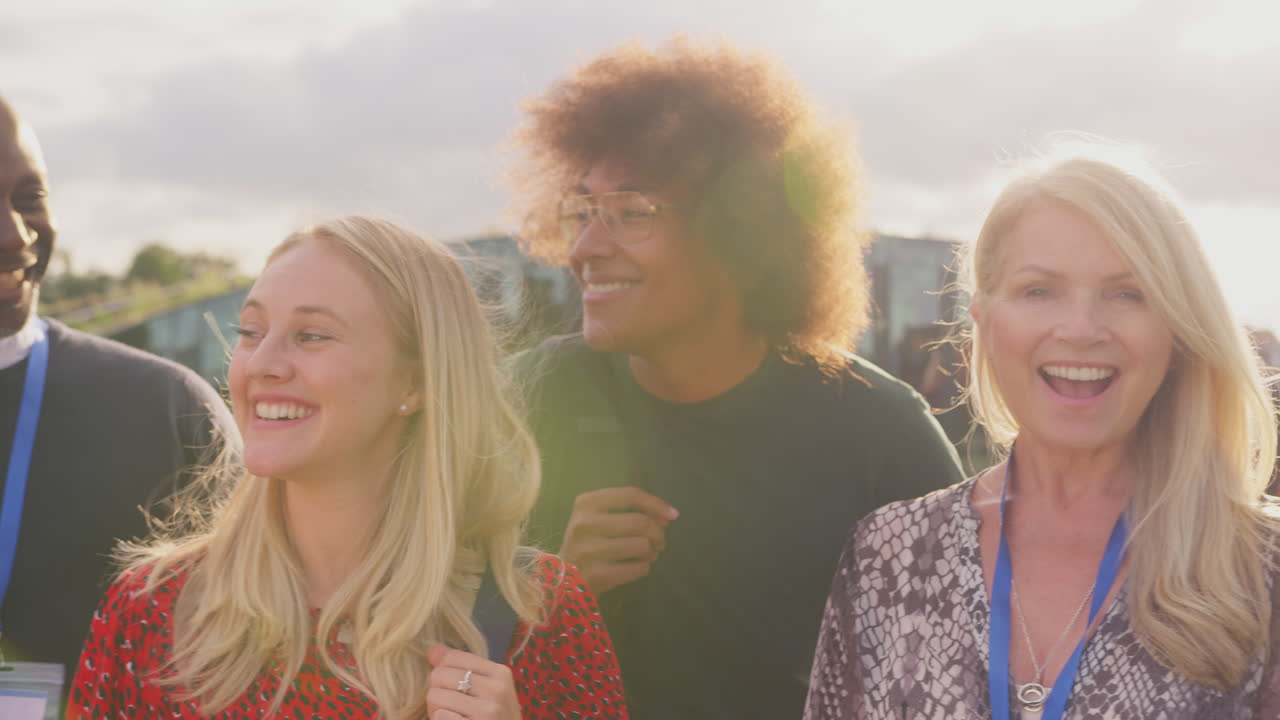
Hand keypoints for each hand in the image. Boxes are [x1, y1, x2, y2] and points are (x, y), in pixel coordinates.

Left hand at [425, 645, 519, 719]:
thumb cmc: (497, 718)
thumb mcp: (491, 689)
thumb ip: (463, 668)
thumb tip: (433, 650)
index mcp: (501, 673)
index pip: (453, 657)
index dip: (442, 670)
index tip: (451, 684)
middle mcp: (496, 690)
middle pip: (439, 675)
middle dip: (437, 690)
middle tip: (450, 705)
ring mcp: (486, 712)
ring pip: (434, 696)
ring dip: (435, 709)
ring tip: (451, 715)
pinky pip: (439, 716)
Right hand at [560, 486, 677, 593]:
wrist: (563, 581)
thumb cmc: (589, 544)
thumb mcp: (599, 519)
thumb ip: (630, 511)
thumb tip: (666, 516)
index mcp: (585, 503)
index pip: (630, 495)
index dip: (656, 504)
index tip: (673, 515)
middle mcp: (583, 524)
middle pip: (640, 522)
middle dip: (658, 533)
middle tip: (660, 542)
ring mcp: (586, 551)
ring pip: (641, 546)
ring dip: (652, 552)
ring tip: (647, 555)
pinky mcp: (595, 576)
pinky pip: (637, 569)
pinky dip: (644, 568)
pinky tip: (637, 568)